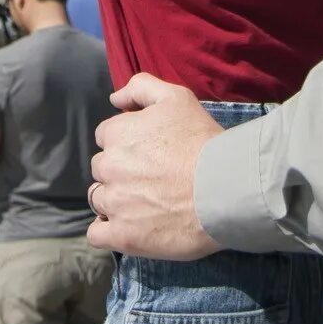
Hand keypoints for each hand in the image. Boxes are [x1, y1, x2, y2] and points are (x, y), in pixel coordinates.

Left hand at [86, 73, 219, 260]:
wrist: (226, 188)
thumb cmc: (203, 141)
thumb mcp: (177, 98)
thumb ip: (140, 88)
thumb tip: (115, 100)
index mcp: (117, 134)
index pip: (106, 137)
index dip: (126, 144)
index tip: (148, 154)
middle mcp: (109, 167)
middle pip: (102, 169)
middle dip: (120, 172)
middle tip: (150, 179)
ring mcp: (114, 203)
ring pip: (99, 200)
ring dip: (115, 201)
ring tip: (145, 204)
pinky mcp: (122, 235)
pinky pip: (97, 234)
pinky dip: (107, 232)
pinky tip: (127, 228)